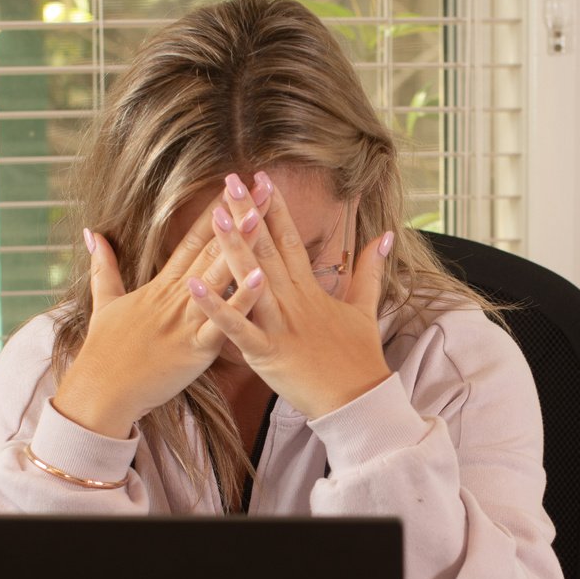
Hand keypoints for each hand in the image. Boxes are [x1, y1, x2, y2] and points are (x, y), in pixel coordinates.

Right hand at [52, 203, 259, 436]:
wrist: (99, 391)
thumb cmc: (103, 352)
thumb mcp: (102, 302)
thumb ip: (103, 266)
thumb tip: (92, 233)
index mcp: (160, 286)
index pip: (191, 240)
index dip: (213, 211)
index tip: (234, 187)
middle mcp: (176, 297)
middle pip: (210, 249)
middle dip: (237, 217)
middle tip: (262, 188)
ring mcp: (185, 321)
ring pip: (217, 277)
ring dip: (242, 245)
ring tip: (263, 216)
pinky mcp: (194, 348)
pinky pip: (222, 322)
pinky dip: (240, 300)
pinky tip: (261, 278)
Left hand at [190, 174, 393, 418]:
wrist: (358, 401)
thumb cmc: (359, 358)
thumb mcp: (366, 308)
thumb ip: (369, 270)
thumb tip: (385, 235)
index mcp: (310, 290)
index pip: (291, 240)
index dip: (276, 207)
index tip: (262, 177)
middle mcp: (293, 300)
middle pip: (268, 250)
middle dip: (249, 213)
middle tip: (230, 181)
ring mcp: (279, 325)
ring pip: (252, 280)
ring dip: (233, 248)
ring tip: (215, 216)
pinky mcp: (267, 352)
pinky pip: (236, 328)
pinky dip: (215, 308)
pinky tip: (193, 286)